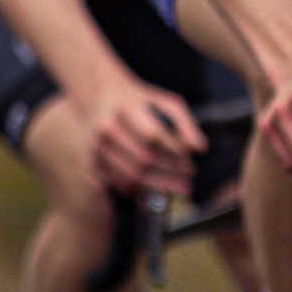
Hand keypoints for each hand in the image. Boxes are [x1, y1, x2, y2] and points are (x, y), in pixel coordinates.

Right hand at [84, 77, 202, 197]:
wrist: (102, 98)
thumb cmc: (140, 102)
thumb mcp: (166, 103)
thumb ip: (185, 124)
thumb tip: (199, 149)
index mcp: (125, 108)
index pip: (153, 136)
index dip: (173, 153)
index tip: (190, 162)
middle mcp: (107, 128)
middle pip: (142, 160)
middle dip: (169, 175)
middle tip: (188, 181)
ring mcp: (95, 147)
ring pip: (130, 177)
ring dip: (157, 187)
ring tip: (177, 188)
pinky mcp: (92, 162)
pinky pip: (118, 185)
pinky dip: (140, 193)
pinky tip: (157, 191)